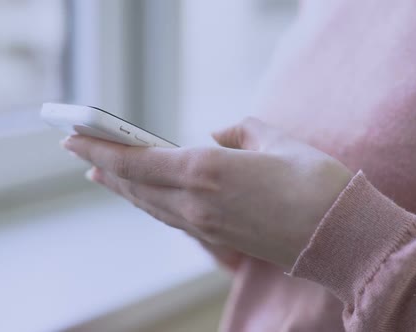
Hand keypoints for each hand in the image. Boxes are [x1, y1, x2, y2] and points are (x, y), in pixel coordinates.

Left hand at [63, 118, 353, 268]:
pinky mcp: (220, 238)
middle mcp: (198, 202)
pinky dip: (150, 204)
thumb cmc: (315, 182)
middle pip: (137, 185)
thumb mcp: (276, 141)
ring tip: (103, 174)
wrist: (341, 235)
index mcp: (208, 170)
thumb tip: (217, 134)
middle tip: (79, 150)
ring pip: (152, 204)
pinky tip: (146, 199)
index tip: (74, 138)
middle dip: (105, 166)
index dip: (103, 148)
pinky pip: (172, 219)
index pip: (139, 160)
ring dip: (124, 188)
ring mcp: (207, 225)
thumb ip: (240, 132)